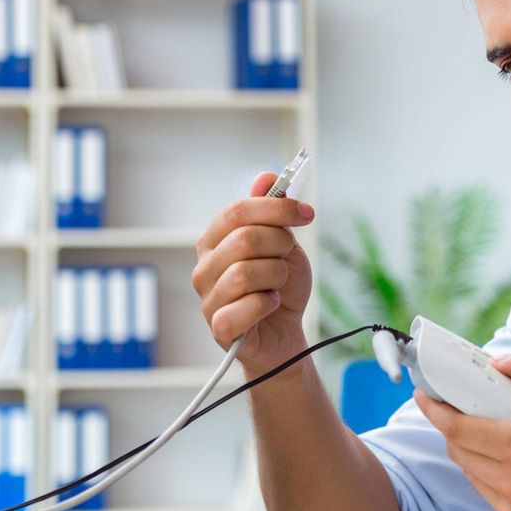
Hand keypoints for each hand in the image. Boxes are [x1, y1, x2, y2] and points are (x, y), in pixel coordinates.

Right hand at [192, 172, 314, 372]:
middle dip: (279, 245)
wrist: (284, 333)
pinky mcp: (219, 327)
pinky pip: (244, 308)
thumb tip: (265, 177)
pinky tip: (272, 304)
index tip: (306, 213)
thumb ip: (271, 211)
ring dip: (276, 276)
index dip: (276, 208)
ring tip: (279, 284)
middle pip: (243, 239)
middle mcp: (204, 267)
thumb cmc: (278, 287)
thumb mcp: (282, 244)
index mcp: (214, 241)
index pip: (237, 211)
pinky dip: (267, 303)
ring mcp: (208, 298)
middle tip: (289, 256)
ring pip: (245, 273)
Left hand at [414, 344, 510, 510]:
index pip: (457, 428)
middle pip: (458, 449)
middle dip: (452, 423)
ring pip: (471, 472)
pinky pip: (489, 493)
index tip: (424, 393)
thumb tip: (499, 363)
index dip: (434, 408)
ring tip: (493, 426)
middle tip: (463, 403)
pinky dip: (489, 470)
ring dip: (470, 447)